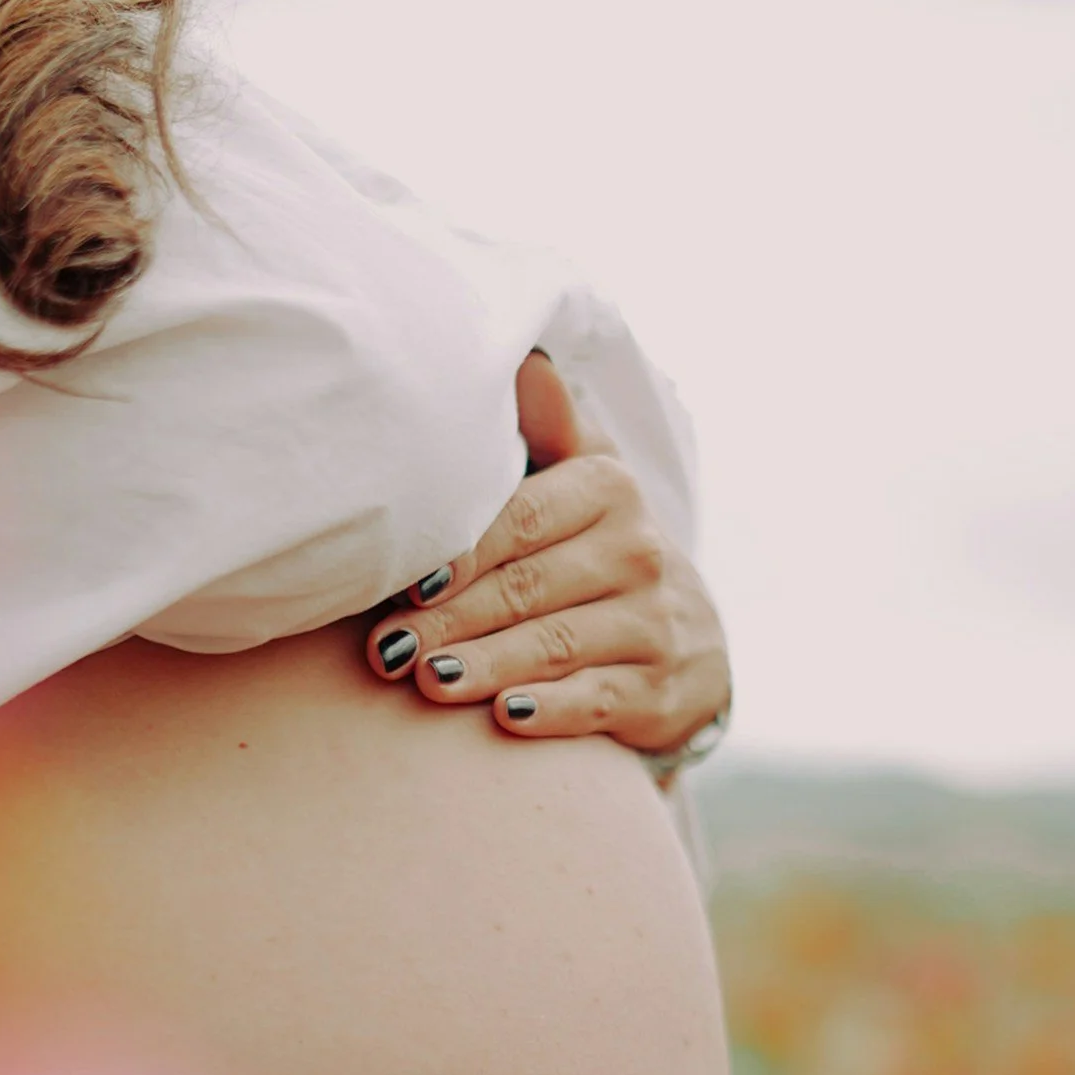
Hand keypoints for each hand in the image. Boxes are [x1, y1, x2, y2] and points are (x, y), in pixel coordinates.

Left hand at [367, 353, 730, 754]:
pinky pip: (598, 701)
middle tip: (387, 649)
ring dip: (487, 665)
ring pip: (555, 644)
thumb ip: (549, 427)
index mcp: (609, 490)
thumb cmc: (599, 551)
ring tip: (427, 680)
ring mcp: (653, 625)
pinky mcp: (659, 690)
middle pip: (527, 587)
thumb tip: (523, 358)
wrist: (687, 638)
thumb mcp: (584, 478)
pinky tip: (506, 716)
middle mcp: (638, 553)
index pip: (523, 519)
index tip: (404, 582)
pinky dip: (553, 711)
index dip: (461, 552)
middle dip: (451, 620)